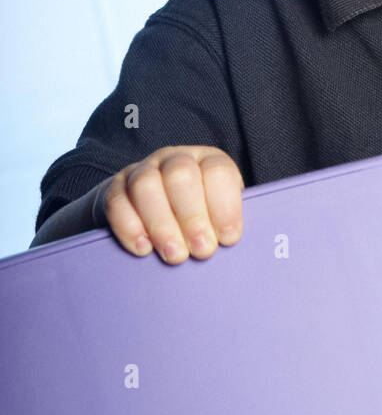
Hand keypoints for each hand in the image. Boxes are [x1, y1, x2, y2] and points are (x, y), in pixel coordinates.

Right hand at [93, 146, 244, 262]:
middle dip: (193, 216)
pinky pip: (117, 202)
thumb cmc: (197, 218)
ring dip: (161, 224)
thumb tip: (232, 242)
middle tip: (202, 251)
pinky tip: (144, 249)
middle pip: (180, 175)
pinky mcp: (115, 188)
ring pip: (146, 185)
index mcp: (208, 160)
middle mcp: (175, 159)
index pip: (218, 171)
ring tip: (174, 255)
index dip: (225, 206)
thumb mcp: (217, 213)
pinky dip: (130, 227)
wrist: (148, 211)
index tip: (228, 239)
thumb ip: (225, 223)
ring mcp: (143, 170)